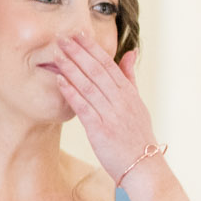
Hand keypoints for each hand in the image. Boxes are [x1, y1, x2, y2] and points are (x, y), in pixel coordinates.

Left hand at [52, 36, 160, 182]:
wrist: (143, 166)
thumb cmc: (137, 136)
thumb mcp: (137, 103)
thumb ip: (129, 78)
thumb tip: (130, 52)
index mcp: (128, 93)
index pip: (109, 65)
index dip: (92, 49)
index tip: (79, 34)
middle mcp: (121, 100)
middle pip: (98, 71)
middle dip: (79, 52)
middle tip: (62, 37)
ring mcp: (111, 114)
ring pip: (89, 85)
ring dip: (71, 68)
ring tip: (56, 54)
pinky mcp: (100, 129)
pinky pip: (84, 106)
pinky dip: (71, 92)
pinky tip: (59, 80)